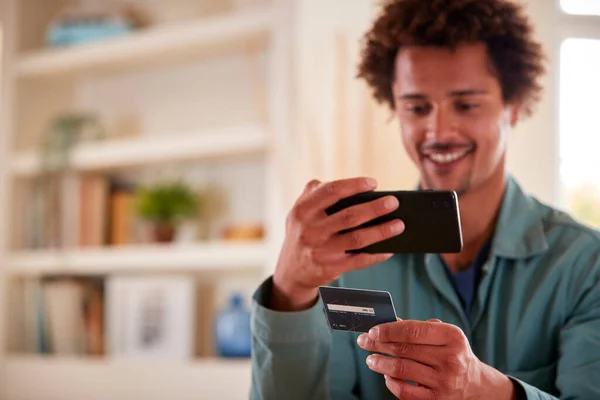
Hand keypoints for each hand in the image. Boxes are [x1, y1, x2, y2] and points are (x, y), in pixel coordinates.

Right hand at [271, 177, 404, 310]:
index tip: (374, 183)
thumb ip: (314, 192)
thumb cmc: (302, 232)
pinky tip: (390, 249)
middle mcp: (310, 230)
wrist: (290, 271)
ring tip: (399, 224)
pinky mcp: (330, 268)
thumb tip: (347, 184)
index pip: (331, 192)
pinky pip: (359, 260)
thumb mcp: (299, 211)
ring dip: (381, 231)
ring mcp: (321, 251)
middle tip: (394, 202)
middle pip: (349, 216)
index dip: (354, 185)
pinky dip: (376, 255)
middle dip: (375, 208)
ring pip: (357, 239)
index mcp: (303, 210)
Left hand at [357, 319, 517, 399]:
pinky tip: (386, 375)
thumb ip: (418, 329)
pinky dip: (390, 381)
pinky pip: (404, 391)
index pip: (413, 331)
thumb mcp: (444, 336)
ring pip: (401, 370)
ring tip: (371, 359)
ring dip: (380, 363)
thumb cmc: (454, 355)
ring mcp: (443, 382)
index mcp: (452, 337)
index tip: (373, 330)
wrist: (477, 386)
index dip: (389, 330)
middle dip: (378, 344)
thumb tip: (387, 325)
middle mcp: (450, 359)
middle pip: (404, 349)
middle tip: (364, 341)